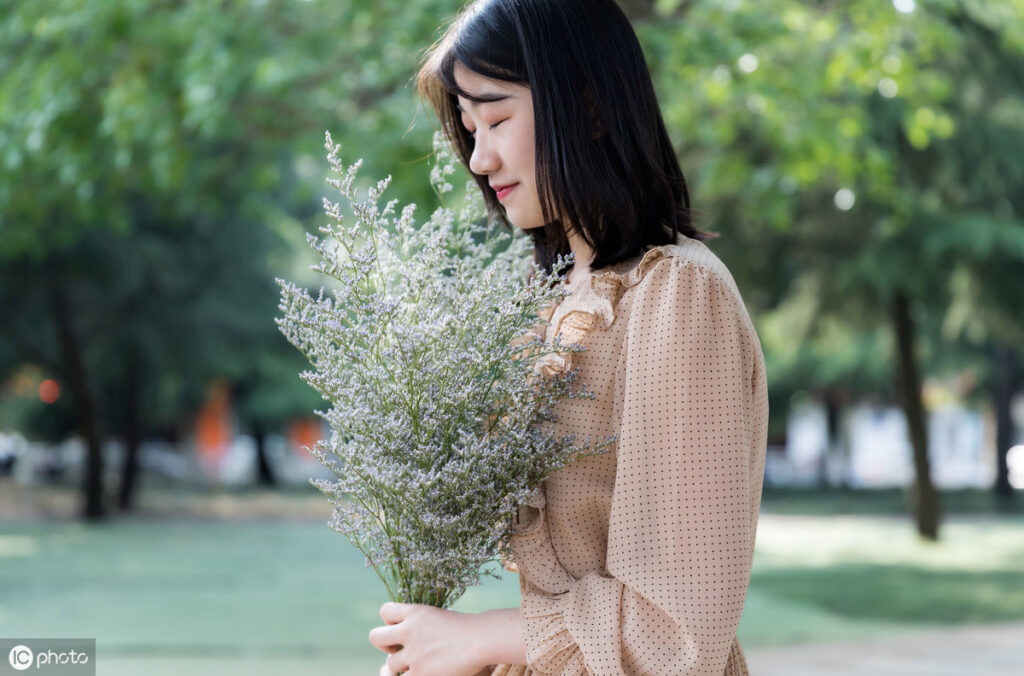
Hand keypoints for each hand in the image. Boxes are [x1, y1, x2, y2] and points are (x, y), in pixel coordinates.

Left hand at [370, 602, 490, 675]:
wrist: (482, 639)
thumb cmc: (467, 628)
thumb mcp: (439, 618)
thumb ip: (420, 626)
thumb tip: (399, 643)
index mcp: (415, 612)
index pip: (385, 611)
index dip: (390, 621)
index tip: (401, 628)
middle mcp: (409, 631)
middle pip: (375, 637)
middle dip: (383, 645)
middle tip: (395, 650)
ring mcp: (413, 653)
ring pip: (389, 664)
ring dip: (400, 667)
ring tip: (417, 665)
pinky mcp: (419, 673)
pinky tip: (423, 673)